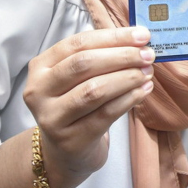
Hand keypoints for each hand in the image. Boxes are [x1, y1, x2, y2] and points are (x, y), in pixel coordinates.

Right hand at [23, 26, 155, 187]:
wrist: (66, 152)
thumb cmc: (77, 105)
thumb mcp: (79, 78)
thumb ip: (101, 57)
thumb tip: (139, 41)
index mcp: (40, 67)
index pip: (78, 43)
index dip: (113, 37)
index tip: (142, 35)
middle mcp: (39, 91)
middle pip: (83, 64)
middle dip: (121, 56)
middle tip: (148, 55)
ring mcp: (51, 117)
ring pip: (94, 90)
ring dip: (126, 78)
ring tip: (147, 73)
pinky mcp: (70, 140)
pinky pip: (105, 114)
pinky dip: (128, 99)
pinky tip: (143, 91)